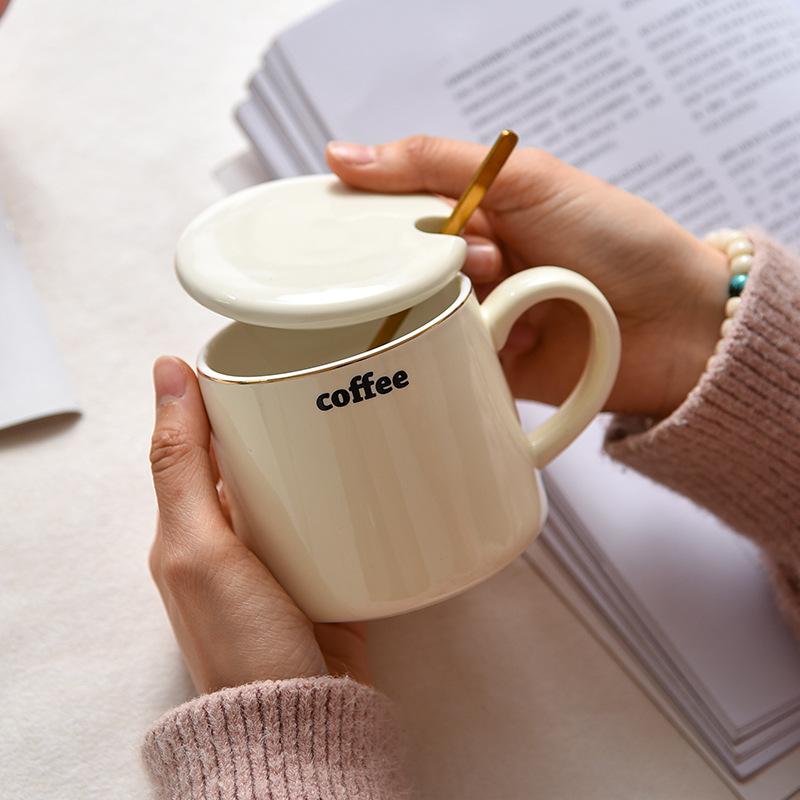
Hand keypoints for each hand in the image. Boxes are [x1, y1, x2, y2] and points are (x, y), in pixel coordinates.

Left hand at [148, 356, 368, 694]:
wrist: (303, 716)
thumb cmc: (240, 639)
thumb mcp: (198, 547)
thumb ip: (181, 464)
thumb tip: (165, 371)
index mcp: (191, 528)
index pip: (201, 442)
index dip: (224, 397)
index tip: (261, 356)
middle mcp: (233, 539)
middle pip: (256, 461)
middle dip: (282, 422)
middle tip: (323, 381)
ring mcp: (281, 555)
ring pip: (300, 486)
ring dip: (320, 456)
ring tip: (355, 414)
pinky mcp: (324, 571)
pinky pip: (335, 518)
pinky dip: (348, 494)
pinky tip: (374, 472)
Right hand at [326, 136, 728, 417]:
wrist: (675, 327)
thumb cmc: (618, 240)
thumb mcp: (527, 179)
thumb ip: (436, 163)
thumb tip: (346, 156)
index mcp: (475, 212)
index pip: (395, 211)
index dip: (374, 218)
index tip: (353, 227)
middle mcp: (469, 264)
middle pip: (402, 267)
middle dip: (432, 263)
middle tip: (482, 259)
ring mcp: (476, 315)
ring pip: (419, 314)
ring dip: (454, 305)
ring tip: (510, 295)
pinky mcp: (481, 366)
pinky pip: (442, 359)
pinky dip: (458, 350)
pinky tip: (499, 337)